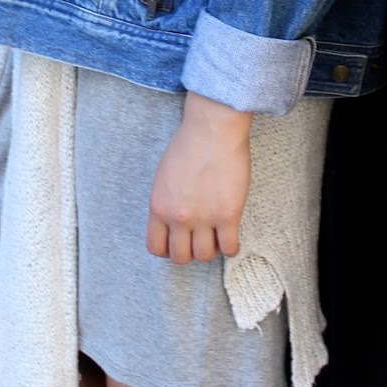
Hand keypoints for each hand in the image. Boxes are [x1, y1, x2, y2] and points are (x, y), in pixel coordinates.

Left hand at [146, 92, 251, 263]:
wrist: (212, 129)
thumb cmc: (188, 144)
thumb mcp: (163, 176)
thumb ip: (165, 201)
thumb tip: (172, 221)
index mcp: (159, 206)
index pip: (156, 247)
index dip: (167, 249)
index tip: (177, 243)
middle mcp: (178, 217)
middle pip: (181, 257)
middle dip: (189, 251)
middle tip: (198, 240)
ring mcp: (204, 218)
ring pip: (205, 256)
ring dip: (210, 249)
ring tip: (216, 236)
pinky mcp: (228, 215)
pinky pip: (229, 248)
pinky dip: (231, 248)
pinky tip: (231, 237)